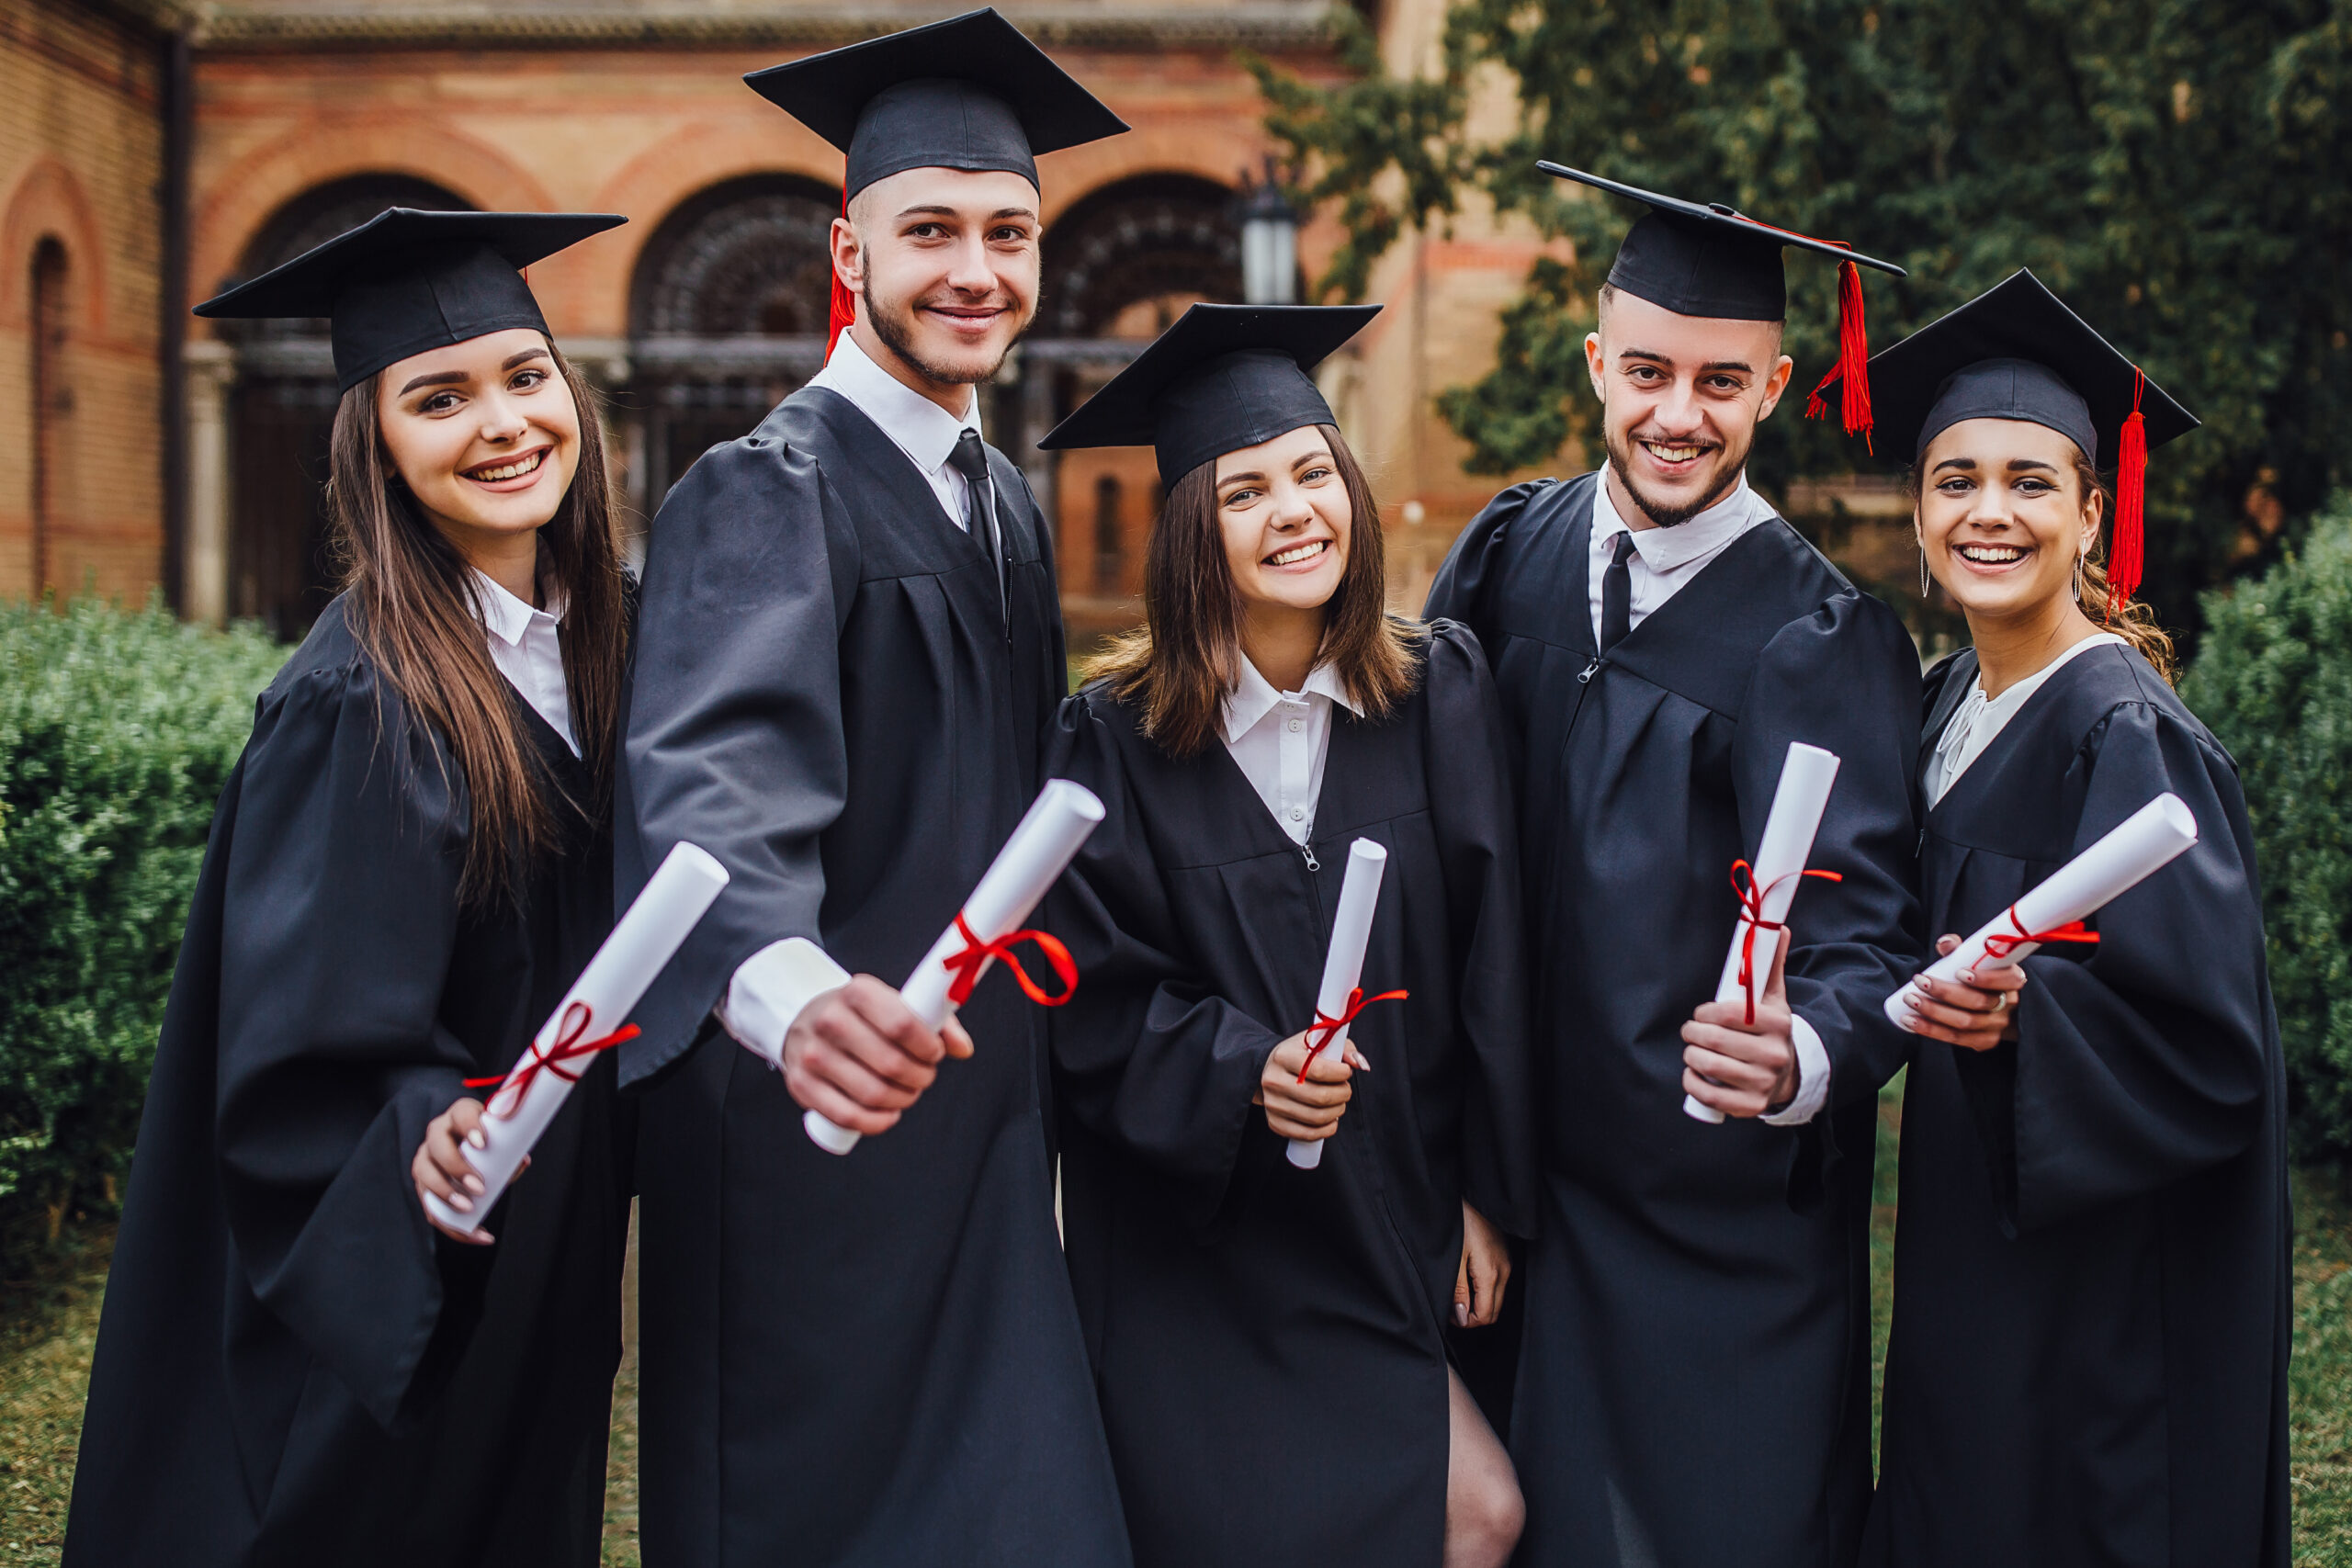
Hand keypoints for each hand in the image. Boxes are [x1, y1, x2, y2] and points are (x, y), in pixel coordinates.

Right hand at [412, 1098, 527, 1244]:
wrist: (472, 1152)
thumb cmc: (493, 1144)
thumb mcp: (503, 1141)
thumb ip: (512, 1150)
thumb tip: (522, 1161)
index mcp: (460, 1115)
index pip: (461, 1114)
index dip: (470, 1126)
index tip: (483, 1143)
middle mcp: (437, 1134)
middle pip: (438, 1147)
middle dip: (456, 1168)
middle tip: (479, 1187)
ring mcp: (426, 1158)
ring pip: (425, 1175)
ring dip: (445, 1195)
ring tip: (468, 1209)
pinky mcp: (423, 1184)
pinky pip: (430, 1206)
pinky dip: (451, 1224)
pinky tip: (475, 1234)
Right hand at [781, 975, 975, 1135]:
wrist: (806, 1020)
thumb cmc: (861, 1015)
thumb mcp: (894, 1004)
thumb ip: (935, 1022)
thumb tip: (964, 1049)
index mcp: (856, 992)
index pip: (902, 1025)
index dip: (928, 1047)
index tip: (935, 1054)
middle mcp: (829, 1021)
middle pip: (891, 1063)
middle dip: (920, 1077)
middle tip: (924, 1076)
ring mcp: (810, 1055)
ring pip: (872, 1093)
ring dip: (902, 1099)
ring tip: (908, 1092)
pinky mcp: (801, 1085)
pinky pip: (847, 1116)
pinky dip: (877, 1122)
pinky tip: (889, 1113)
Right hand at [1253, 1029, 1367, 1141]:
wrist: (1270, 1070)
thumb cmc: (1301, 1056)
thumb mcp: (1319, 1042)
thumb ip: (1344, 1049)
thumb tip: (1361, 1064)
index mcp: (1283, 1056)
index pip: (1318, 1070)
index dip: (1341, 1074)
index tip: (1346, 1072)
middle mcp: (1273, 1080)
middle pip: (1319, 1097)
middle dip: (1342, 1094)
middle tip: (1345, 1089)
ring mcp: (1273, 1104)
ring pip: (1316, 1117)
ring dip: (1337, 1111)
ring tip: (1339, 1102)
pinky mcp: (1275, 1122)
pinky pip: (1307, 1134)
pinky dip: (1327, 1129)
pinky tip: (1331, 1119)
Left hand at [1455, 1200, 1511, 1327]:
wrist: (1475, 1195)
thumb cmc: (1461, 1222)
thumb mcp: (1453, 1259)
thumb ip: (1458, 1290)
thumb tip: (1461, 1317)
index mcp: (1491, 1274)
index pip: (1486, 1315)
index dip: (1466, 1322)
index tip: (1449, 1315)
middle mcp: (1504, 1271)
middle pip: (1494, 1311)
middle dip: (1473, 1316)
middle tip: (1451, 1308)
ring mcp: (1506, 1264)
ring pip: (1496, 1298)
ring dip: (1478, 1303)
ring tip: (1456, 1294)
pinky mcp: (1503, 1256)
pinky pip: (1497, 1284)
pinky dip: (1483, 1290)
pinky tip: (1466, 1281)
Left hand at [1681, 933, 1800, 1119]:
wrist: (1787, 1074)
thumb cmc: (1769, 1031)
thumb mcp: (1773, 998)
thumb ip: (1770, 964)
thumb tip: (1778, 927)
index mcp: (1778, 1024)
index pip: (1729, 1013)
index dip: (1706, 1012)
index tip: (1703, 1012)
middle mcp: (1774, 1055)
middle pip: (1714, 1040)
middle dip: (1693, 1032)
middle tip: (1691, 1030)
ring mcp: (1763, 1083)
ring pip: (1708, 1066)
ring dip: (1690, 1055)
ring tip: (1693, 1050)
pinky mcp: (1749, 1106)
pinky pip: (1708, 1095)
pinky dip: (1692, 1082)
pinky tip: (1694, 1073)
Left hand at [1897, 934, 2026, 1051]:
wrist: (1996, 1006)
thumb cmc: (1981, 975)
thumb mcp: (1976, 960)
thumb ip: (1961, 950)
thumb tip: (1945, 943)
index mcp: (2013, 980)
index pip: (2008, 979)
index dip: (1985, 978)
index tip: (1959, 972)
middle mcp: (2010, 1004)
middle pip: (1979, 1002)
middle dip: (1946, 992)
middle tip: (1919, 980)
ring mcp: (1998, 1026)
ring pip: (1965, 1022)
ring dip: (1934, 1012)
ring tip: (1910, 999)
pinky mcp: (1984, 1041)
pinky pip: (1956, 1038)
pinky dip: (1931, 1030)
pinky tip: (1911, 1021)